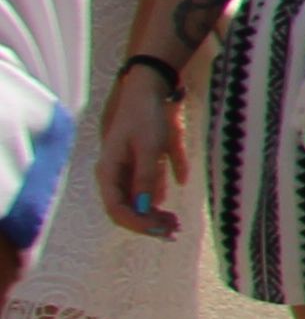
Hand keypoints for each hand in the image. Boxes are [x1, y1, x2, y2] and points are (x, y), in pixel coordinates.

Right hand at [97, 62, 184, 237]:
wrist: (150, 88)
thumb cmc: (146, 116)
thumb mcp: (149, 147)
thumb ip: (146, 178)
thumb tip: (143, 209)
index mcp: (109, 172)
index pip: (117, 210)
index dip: (138, 224)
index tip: (161, 231)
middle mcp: (116, 173)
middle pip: (128, 208)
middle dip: (149, 222)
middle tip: (174, 230)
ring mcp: (129, 168)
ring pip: (138, 199)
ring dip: (156, 212)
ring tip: (177, 222)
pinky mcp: (144, 160)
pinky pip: (151, 182)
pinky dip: (163, 190)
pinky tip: (180, 185)